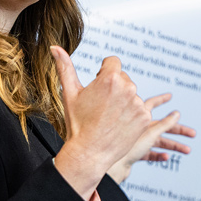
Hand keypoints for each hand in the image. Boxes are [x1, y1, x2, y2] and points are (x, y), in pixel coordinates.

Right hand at [50, 46, 150, 200]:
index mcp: (110, 78)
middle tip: (101, 105)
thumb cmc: (77, 123)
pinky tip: (119, 123)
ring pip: (132, 93)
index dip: (103, 72)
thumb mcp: (69, 93)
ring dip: (123, 100)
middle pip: (123, 77)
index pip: (113, 62)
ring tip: (109, 116)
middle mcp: (128, 88)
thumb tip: (55, 47)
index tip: (97, 86)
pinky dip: (132, 113)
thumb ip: (65, 67)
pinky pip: (140, 108)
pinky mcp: (145, 117)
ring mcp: (138, 103)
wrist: (89, 153)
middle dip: (114, 87)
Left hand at [107, 93, 196, 183]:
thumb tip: (177, 113)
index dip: (162, 99)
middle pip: (162, 126)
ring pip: (158, 141)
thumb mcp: (150, 133)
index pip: (152, 104)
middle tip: (192, 134)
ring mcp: (135, 141)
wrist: (111, 168)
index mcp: (139, 119)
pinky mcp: (133, 155)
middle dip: (178, 130)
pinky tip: (165, 157)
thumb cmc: (126, 147)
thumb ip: (164, 123)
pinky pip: (149, 154)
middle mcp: (137, 128)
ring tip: (187, 150)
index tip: (169, 96)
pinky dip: (158, 155)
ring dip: (173, 145)